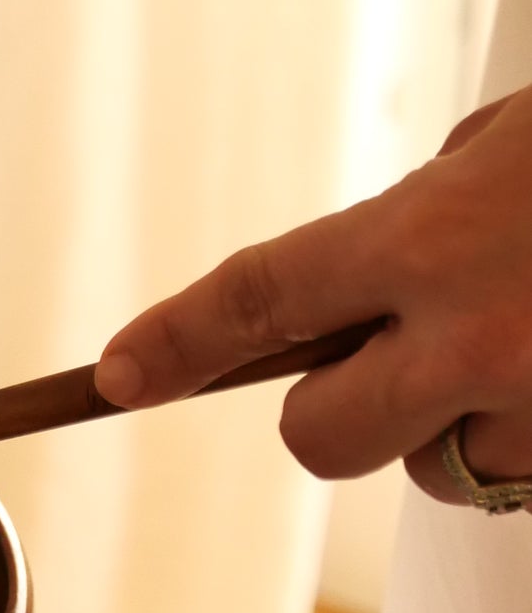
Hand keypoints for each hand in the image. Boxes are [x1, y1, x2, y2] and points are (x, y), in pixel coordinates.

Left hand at [95, 86, 531, 504]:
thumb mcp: (516, 136)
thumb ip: (428, 203)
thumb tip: (377, 249)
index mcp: (435, 238)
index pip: (260, 298)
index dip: (179, 338)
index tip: (121, 372)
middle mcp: (477, 340)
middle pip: (317, 437)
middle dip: (335, 405)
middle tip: (399, 351)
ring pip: (434, 469)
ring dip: (458, 421)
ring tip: (530, 336)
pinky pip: (515, 477)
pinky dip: (527, 431)